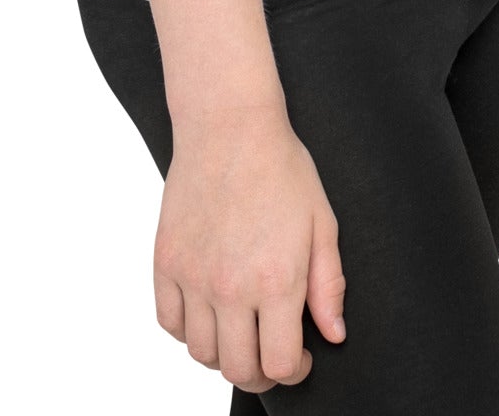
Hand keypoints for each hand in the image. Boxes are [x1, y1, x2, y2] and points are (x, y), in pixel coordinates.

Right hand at [154, 104, 347, 392]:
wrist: (229, 125)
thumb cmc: (281, 168)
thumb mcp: (322, 223)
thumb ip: (329, 285)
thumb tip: (333, 335)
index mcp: (276, 279)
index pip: (279, 365)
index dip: (295, 372)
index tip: (301, 357)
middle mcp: (230, 286)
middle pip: (238, 369)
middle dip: (260, 373)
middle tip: (271, 353)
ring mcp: (192, 275)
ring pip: (201, 352)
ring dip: (223, 353)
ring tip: (241, 331)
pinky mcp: (165, 260)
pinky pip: (169, 323)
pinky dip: (187, 330)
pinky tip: (208, 312)